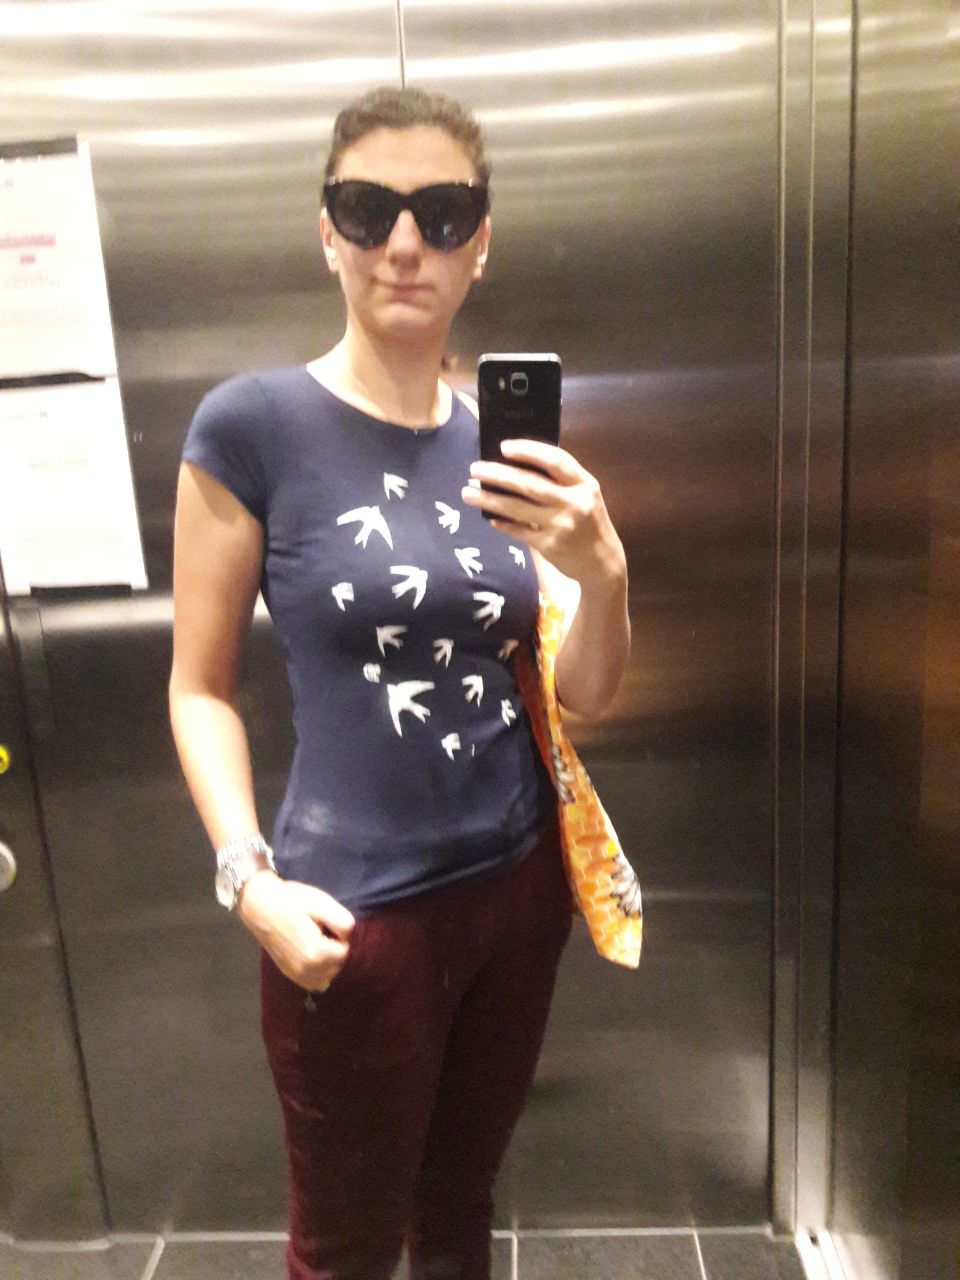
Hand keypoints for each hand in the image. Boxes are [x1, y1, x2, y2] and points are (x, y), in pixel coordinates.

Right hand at [236, 870, 354, 992]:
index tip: (325, 924)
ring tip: (315, 941)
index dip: (339, 935)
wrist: (260, 906)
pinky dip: (318, 972)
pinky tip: (310, 955)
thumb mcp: (322, 903)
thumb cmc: (292, 901)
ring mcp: (296, 976)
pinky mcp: (289, 975)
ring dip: (327, 962)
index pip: (345, 951)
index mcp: (316, 953)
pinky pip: (314, 983)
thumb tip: (347, 937)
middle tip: (319, 931)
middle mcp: (307, 970)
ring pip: (327, 976)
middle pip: (337, 965)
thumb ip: (343, 922)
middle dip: (334, 949)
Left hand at [462, 438, 623, 583]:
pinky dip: (502, 524)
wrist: (603, 560)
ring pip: (518, 508)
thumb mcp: (584, 495)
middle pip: (530, 484)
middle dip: (498, 474)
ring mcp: (561, 525)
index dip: (529, 451)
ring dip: (490, 499)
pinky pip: (519, 532)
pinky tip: (488, 517)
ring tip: (468, 492)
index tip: (504, 446)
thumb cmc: (587, 521)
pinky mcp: (551, 546)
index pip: (555, 460)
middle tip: (474, 469)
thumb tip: (515, 464)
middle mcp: (574, 502)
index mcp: (584, 483)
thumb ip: (560, 481)